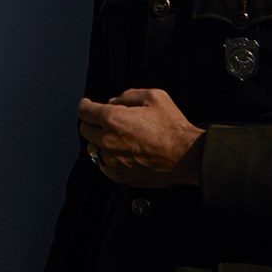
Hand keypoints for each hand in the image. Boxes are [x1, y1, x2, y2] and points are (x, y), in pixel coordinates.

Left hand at [78, 88, 203, 187]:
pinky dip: (107, 158)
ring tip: (113, 137)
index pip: (84, 111)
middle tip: (101, 120)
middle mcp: (108, 140)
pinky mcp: (120, 175)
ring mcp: (112, 160)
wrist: (186, 156)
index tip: (86, 104)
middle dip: (91, 122)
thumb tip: (115, 101)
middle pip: (85, 130)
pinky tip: (119, 153)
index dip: (85, 105)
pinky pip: (103, 166)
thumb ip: (129, 95)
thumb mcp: (154, 97)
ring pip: (92, 149)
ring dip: (98, 141)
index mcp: (112, 119)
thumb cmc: (173, 128)